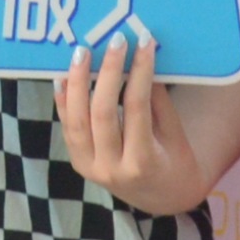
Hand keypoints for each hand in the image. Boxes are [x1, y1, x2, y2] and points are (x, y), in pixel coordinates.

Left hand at [55, 35, 211, 213]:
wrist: (162, 198)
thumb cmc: (175, 162)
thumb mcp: (174, 134)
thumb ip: (157, 101)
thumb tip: (142, 57)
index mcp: (144, 162)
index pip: (137, 109)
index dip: (140, 71)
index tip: (144, 41)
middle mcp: (112, 168)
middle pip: (103, 113)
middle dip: (108, 72)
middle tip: (115, 41)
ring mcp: (91, 168)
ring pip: (78, 121)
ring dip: (77, 83)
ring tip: (82, 52)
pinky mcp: (79, 163)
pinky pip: (68, 129)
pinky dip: (63, 101)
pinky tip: (63, 77)